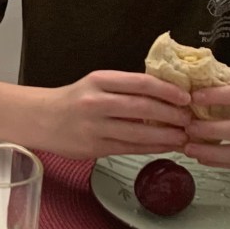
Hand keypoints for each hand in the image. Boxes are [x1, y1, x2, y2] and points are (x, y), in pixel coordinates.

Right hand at [44, 70, 192, 159]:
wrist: (40, 119)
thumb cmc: (72, 100)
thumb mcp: (94, 84)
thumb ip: (124, 88)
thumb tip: (165, 95)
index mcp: (98, 80)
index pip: (140, 82)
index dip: (167, 90)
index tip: (185, 97)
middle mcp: (95, 102)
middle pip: (143, 108)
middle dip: (172, 115)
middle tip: (189, 119)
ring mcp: (94, 127)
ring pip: (139, 132)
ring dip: (167, 135)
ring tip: (183, 136)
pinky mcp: (94, 147)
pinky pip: (130, 148)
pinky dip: (152, 148)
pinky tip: (166, 146)